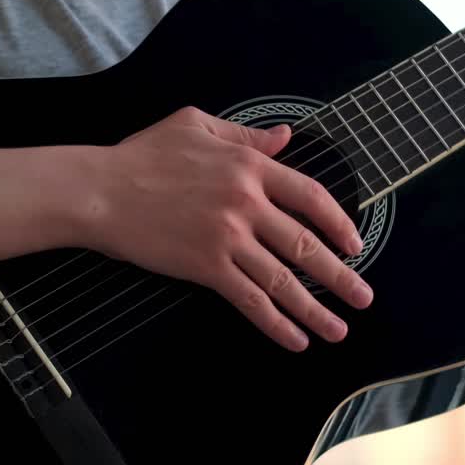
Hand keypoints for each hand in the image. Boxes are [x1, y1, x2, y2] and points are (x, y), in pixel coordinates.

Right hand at [85, 106, 372, 352]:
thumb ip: (246, 135)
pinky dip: (276, 322)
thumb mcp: (196, 125)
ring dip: (316, 310)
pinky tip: (294, 339)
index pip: (310, 198)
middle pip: (305, 245)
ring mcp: (227, 238)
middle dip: (340, 278)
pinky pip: (250, 300)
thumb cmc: (143, 156)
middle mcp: (246, 203)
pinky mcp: (206, 267)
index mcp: (249, 166)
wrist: (100, 192)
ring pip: (283, 280)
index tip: (355, 246)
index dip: (338, 224)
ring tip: (339, 330)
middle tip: (363, 298)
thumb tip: (285, 137)